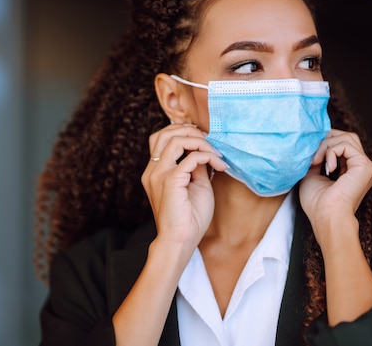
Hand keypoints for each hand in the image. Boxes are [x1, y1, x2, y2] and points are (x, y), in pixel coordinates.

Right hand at [141, 124, 227, 250]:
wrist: (180, 241)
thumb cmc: (189, 219)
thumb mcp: (195, 185)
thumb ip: (196, 166)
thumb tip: (204, 150)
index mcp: (155, 171)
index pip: (161, 138)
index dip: (183, 132)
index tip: (205, 141)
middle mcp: (153, 170)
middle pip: (165, 133)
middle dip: (190, 130)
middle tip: (210, 141)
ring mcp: (159, 174)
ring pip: (176, 139)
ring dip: (200, 142)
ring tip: (216, 153)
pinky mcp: (170, 181)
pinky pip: (190, 157)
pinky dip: (207, 156)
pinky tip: (219, 165)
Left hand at [299, 129, 371, 245]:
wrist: (326, 216)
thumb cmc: (317, 203)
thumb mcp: (312, 174)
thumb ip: (316, 158)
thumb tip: (314, 144)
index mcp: (350, 169)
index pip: (341, 143)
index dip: (324, 143)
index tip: (310, 156)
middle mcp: (360, 166)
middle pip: (347, 136)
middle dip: (327, 140)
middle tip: (313, 156)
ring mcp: (365, 165)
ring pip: (346, 137)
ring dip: (326, 146)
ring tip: (316, 161)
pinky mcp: (365, 165)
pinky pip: (345, 145)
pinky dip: (331, 151)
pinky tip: (327, 167)